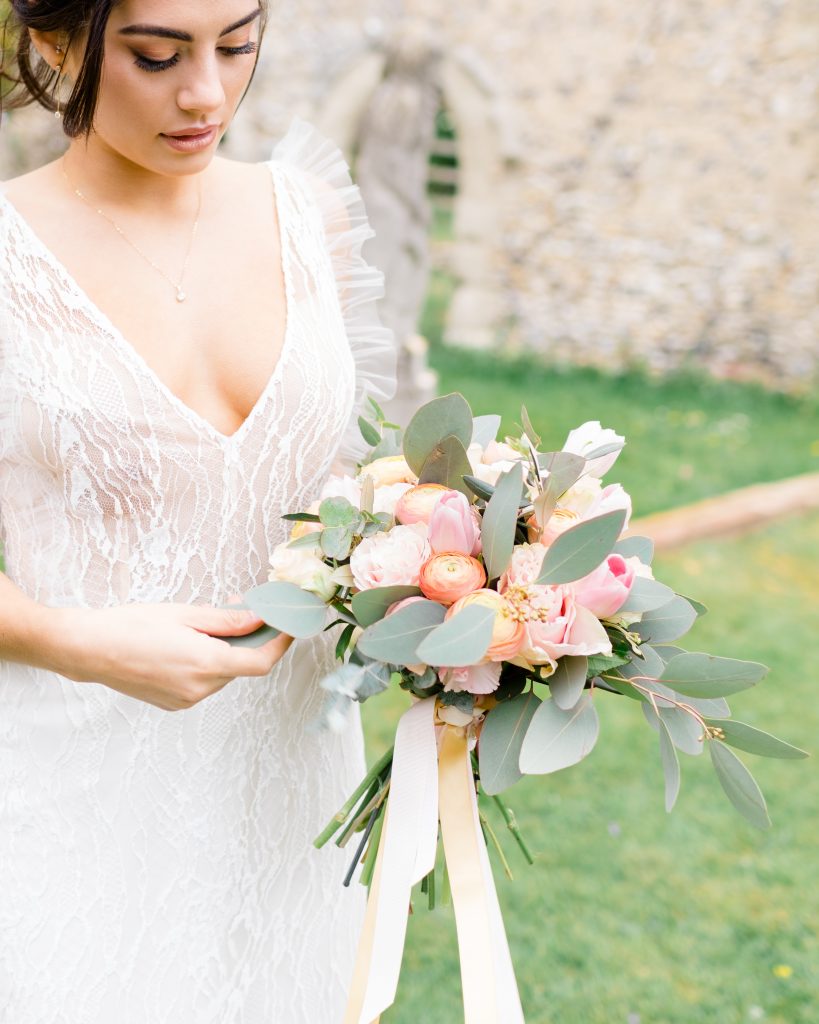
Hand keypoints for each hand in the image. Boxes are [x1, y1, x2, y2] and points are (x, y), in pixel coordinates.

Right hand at [41, 601, 293, 711]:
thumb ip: (227, 620)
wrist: (89, 649)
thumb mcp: (185, 614)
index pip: (260, 662)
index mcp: (205, 664)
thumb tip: (258, 620)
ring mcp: (185, 700)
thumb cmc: (132, 626)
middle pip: (241, 665)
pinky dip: (208, 662)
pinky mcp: (173, 703)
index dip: (280, 645)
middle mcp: (199, 689)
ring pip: (223, 673)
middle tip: (245, 609)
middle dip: (248, 638)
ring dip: (226, 649)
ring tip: (210, 622)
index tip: (290, 627)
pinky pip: (204, 682)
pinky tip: (193, 641)